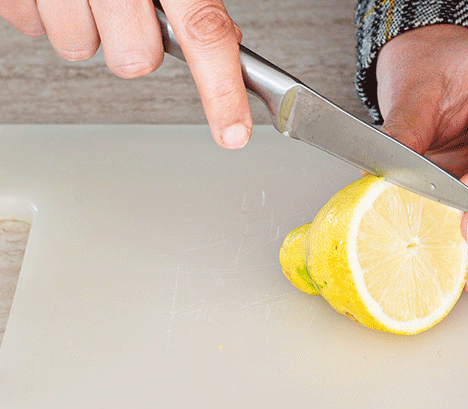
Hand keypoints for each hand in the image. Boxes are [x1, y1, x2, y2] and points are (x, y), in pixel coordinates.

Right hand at [0, 0, 251, 148]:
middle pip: (132, 60)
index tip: (233, 132)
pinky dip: (45, 11)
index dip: (222, 90)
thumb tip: (225, 39)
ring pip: (78, 48)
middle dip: (136, 45)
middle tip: (132, 9)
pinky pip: (31, 27)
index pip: (203, 32)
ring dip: (87, 27)